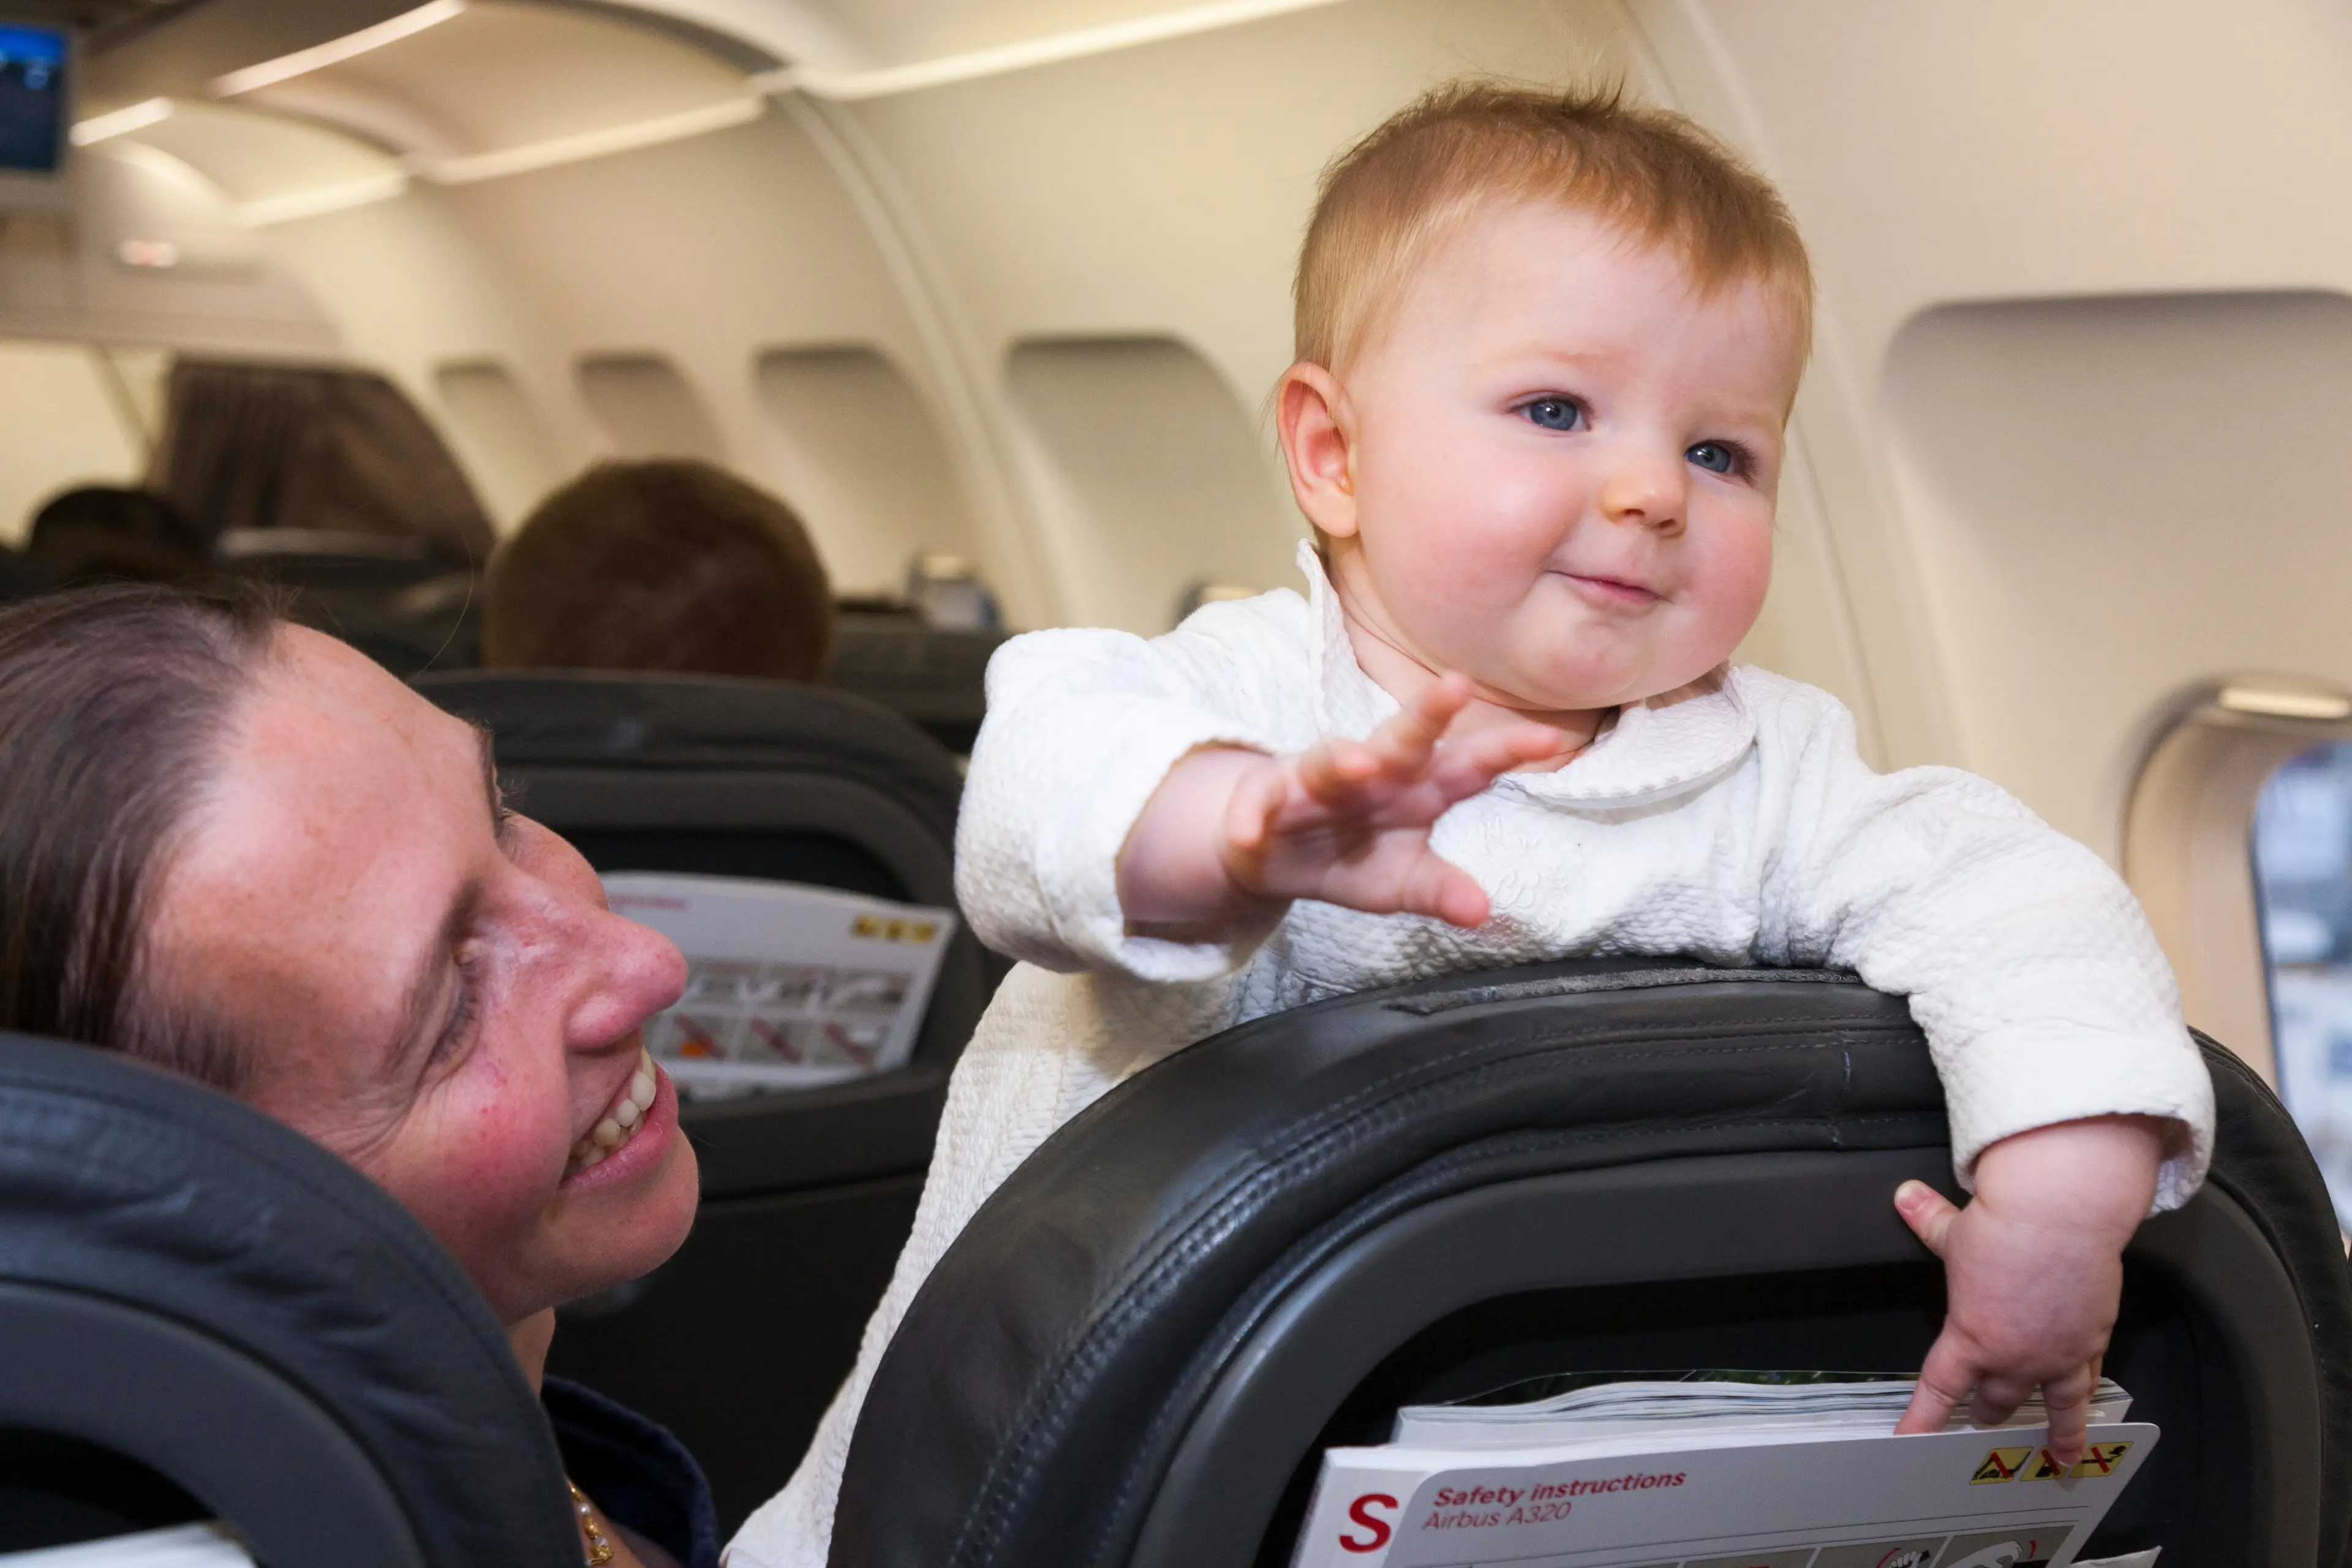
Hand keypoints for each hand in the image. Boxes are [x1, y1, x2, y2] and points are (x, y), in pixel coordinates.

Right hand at [1116, 673, 1562, 935]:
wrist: (1274, 850)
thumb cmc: (1351, 856)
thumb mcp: (1401, 882)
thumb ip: (1440, 892)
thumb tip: (1485, 913)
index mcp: (1417, 790)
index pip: (1469, 766)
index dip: (1507, 752)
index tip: (1549, 739)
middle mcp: (1372, 772)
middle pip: (1404, 738)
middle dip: (1428, 714)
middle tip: (1456, 687)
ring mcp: (1315, 780)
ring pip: (1329, 761)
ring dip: (1342, 759)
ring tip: (1358, 763)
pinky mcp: (1263, 798)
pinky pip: (1258, 805)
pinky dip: (1252, 817)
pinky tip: (1249, 832)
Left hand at [1891, 1116, 2165, 1463]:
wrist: (2062, 1217)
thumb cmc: (2005, 1227)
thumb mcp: (1953, 1230)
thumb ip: (1930, 1222)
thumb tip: (1906, 1197)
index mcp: (1972, 1339)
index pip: (1940, 1390)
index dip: (1924, 1419)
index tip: (1912, 1440)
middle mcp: (2016, 1357)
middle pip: (1997, 1398)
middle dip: (1988, 1411)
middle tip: (1984, 1419)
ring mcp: (2059, 1354)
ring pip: (2057, 1405)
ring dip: (2057, 1431)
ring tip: (2060, 1454)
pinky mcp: (2094, 1339)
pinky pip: (2090, 1378)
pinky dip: (2088, 1392)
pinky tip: (2090, 1397)